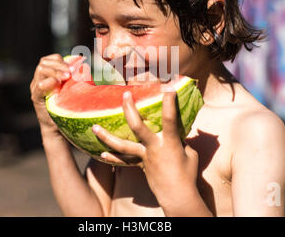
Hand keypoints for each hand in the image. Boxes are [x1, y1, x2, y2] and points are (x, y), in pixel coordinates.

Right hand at [30, 54, 70, 140]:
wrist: (58, 127)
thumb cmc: (67, 107)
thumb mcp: (71, 89)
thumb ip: (74, 78)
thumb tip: (85, 65)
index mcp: (47, 76)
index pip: (49, 60)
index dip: (60, 61)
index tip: (73, 66)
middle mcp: (39, 80)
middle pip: (44, 63)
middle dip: (59, 65)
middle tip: (70, 72)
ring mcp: (36, 89)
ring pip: (40, 70)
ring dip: (55, 71)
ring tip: (66, 77)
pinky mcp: (36, 98)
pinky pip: (39, 87)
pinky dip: (48, 83)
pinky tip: (57, 84)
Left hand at [91, 90, 199, 207]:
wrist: (177, 195)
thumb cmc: (187, 173)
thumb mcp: (190, 153)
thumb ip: (181, 139)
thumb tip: (176, 129)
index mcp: (169, 143)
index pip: (169, 120)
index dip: (169, 104)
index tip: (168, 89)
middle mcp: (153, 148)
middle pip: (138, 127)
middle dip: (131, 109)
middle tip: (125, 94)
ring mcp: (144, 157)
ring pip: (122, 146)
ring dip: (106, 137)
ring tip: (94, 128)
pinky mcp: (139, 165)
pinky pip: (124, 161)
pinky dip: (112, 159)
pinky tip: (101, 155)